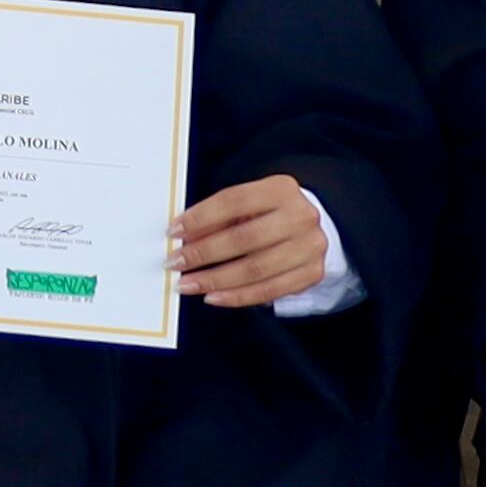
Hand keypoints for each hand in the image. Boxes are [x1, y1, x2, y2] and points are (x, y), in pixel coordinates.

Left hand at [172, 174, 328, 306]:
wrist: (310, 228)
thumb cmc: (268, 213)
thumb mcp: (246, 204)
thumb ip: (218, 217)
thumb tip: (182, 238)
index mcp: (281, 189)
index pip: (233, 201)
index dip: (200, 217)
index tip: (173, 231)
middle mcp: (300, 217)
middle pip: (243, 239)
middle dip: (203, 253)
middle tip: (174, 263)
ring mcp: (310, 247)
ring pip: (255, 269)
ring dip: (214, 280)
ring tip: (188, 284)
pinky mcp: (312, 273)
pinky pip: (269, 291)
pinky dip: (237, 297)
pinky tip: (213, 296)